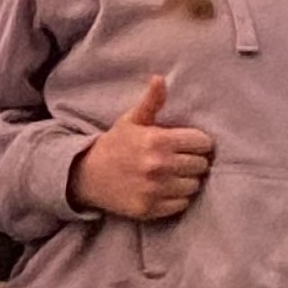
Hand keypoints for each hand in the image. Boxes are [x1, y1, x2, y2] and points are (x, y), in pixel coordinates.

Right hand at [69, 73, 215, 222]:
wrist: (84, 176)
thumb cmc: (115, 145)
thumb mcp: (131, 121)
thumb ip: (151, 101)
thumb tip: (160, 78)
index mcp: (156, 141)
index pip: (203, 143)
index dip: (196, 143)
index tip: (184, 144)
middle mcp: (157, 166)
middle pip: (201, 165)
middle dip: (192, 161)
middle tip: (176, 160)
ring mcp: (154, 190)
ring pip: (194, 186)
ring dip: (186, 181)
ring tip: (170, 175)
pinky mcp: (150, 209)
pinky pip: (182, 204)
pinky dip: (176, 198)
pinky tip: (162, 189)